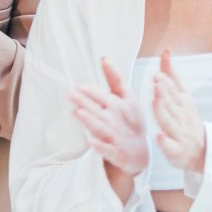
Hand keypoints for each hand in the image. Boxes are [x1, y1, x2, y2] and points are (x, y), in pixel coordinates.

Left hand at [67, 58, 148, 203]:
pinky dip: (100, 147)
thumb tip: (104, 57)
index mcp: (120, 105)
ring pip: (101, 128)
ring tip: (77, 112)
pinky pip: (108, 150)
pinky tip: (91, 143)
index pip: (105, 97)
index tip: (79, 86)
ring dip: (90, 121)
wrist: (140, 152)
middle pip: (99, 111)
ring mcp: (117, 137)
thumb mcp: (127, 98)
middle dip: (86, 103)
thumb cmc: (130, 120)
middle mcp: (117, 120)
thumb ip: (114, 79)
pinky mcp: (116, 153)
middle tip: (71, 94)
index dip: (93, 92)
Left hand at [149, 49, 206, 180]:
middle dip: (165, 93)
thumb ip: (171, 74)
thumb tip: (166, 50)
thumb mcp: (182, 95)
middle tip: (156, 83)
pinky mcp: (176, 151)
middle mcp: (182, 117)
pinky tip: (159, 136)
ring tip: (156, 102)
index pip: (174, 91)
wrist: (204, 151)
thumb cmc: (186, 119)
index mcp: (183, 104)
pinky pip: (171, 146)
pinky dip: (165, 142)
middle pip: (172, 104)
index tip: (156, 74)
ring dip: (164, 112)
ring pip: (170, 122)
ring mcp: (180, 134)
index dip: (166, 83)